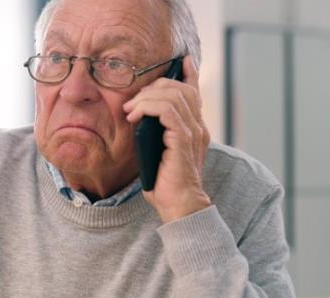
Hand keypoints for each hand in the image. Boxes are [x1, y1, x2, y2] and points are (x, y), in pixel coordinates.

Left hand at [123, 56, 211, 222]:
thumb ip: (157, 134)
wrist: (180, 206)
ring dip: (147, 97)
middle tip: (134, 101)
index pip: (195, 93)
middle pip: (182, 89)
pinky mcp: (184, 139)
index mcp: (195, 129)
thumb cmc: (167, 185)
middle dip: (155, 87)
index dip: (189, 73)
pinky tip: (135, 116)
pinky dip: (149, 107)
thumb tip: (139, 119)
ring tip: (131, 109)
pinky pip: (168, 110)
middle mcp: (198, 127)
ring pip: (173, 96)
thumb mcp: (159, 153)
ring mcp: (193, 132)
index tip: (182, 60)